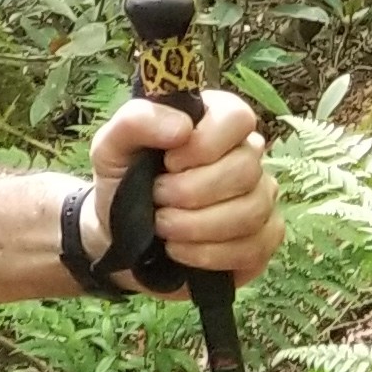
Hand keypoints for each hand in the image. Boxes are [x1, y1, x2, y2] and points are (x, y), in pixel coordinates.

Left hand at [87, 87, 280, 287]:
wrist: (119, 234)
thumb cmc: (122, 181)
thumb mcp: (111, 146)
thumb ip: (136, 122)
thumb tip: (182, 127)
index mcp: (215, 121)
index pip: (237, 117)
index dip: (204, 144)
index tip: (169, 163)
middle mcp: (246, 156)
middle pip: (245, 169)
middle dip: (193, 191)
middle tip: (158, 198)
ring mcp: (259, 198)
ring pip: (252, 211)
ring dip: (198, 225)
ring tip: (163, 226)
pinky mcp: (261, 240)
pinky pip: (254, 248)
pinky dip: (210, 254)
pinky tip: (179, 250)